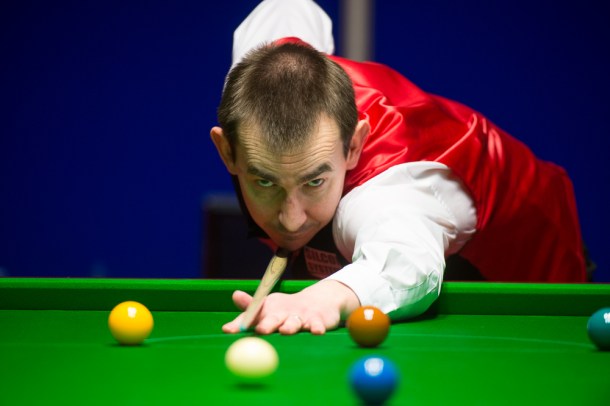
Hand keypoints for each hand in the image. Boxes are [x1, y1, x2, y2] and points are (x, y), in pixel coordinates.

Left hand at [222, 280, 359, 334]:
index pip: (253, 314)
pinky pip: (317, 324)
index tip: (229, 330)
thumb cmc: (287, 309)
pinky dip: (316, 327)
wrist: (319, 301)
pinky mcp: (318, 319)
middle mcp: (284, 312)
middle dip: (268, 323)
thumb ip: (249, 312)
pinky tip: (316, 331)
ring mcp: (301, 315)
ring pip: (295, 322)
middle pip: (274, 318)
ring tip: (286, 330)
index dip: (242, 322)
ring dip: (290, 326)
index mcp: (269, 309)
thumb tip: (227, 317)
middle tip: (261, 329)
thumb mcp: (268, 309)